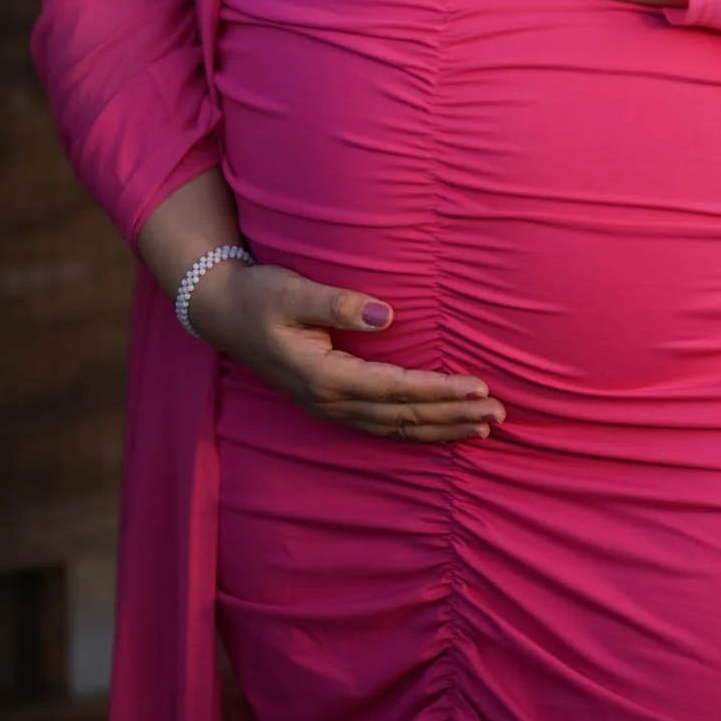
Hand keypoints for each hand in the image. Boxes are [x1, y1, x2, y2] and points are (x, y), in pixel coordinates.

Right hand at [189, 260, 508, 444]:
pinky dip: (417, 428)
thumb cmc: (259, 295)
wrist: (222, 312)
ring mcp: (329, 408)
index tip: (479, 387)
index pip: (396, 389)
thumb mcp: (293, 291)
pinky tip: (442, 427)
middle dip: (452, 416)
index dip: (440, 390)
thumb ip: (339, 303)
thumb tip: (387, 315)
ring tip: (482, 427)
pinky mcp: (331, 403)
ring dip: (440, 428)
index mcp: (325, 377)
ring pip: (396, 427)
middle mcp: (330, 401)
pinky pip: (383, 425)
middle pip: (403, 416)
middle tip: (497, 415)